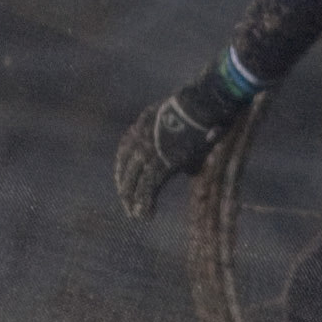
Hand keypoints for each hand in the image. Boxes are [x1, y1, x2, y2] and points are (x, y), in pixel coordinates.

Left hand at [111, 81, 238, 223]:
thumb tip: (187, 169)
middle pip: (126, 168)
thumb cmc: (197, 110)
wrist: (199, 106)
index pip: (125, 150)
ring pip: (135, 180)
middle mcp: (141, 139)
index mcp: (142, 125)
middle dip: (126, 187)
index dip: (123, 167)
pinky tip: (145, 215)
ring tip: (134, 214)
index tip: (122, 180)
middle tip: (127, 203)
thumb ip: (175, 141)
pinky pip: (149, 187)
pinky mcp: (162, 164)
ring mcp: (150, 151)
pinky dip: (146, 202)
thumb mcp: (177, 119)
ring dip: (133, 200)